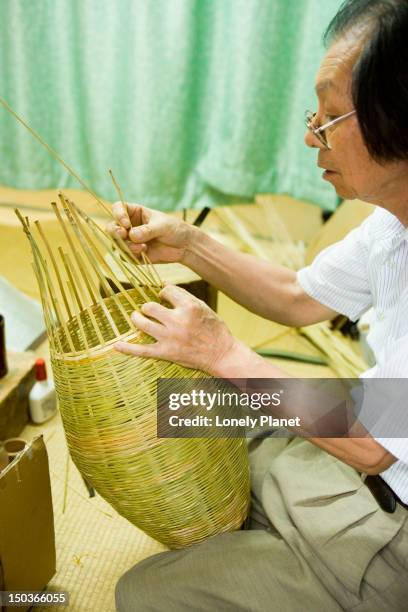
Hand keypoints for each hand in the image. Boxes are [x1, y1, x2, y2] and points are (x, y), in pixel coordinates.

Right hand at [106, 201, 194, 263]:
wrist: (184, 246)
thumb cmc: (174, 229)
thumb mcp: (162, 226)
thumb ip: (147, 230)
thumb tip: (132, 235)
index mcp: (134, 212)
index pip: (118, 209)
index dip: (118, 215)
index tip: (126, 224)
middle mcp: (128, 226)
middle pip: (111, 227)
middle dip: (115, 232)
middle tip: (123, 235)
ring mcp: (130, 241)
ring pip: (117, 244)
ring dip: (127, 246)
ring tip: (142, 247)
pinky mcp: (133, 254)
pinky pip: (125, 256)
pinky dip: (131, 255)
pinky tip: (144, 252)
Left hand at [114, 285, 237, 374]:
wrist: (222, 354)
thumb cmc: (214, 329)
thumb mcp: (203, 307)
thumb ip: (184, 297)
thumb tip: (163, 287)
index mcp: (190, 306)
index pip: (166, 291)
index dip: (163, 293)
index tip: (164, 297)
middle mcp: (178, 320)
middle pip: (150, 306)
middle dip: (147, 306)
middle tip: (149, 310)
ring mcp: (170, 337)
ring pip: (142, 323)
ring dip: (136, 318)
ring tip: (137, 317)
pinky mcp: (167, 352)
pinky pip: (142, 350)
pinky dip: (127, 348)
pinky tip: (116, 345)